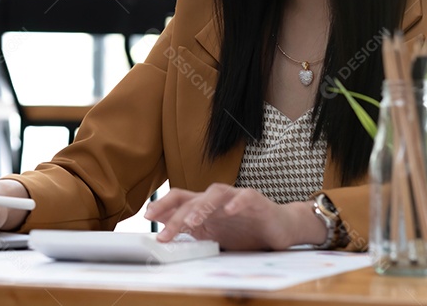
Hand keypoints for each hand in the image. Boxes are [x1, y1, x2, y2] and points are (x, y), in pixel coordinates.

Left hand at [144, 184, 326, 250]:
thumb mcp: (213, 233)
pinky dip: (236, 202)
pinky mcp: (256, 201)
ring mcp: (236, 197)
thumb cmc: (246, 230)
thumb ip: (190, 228)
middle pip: (192, 198)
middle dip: (175, 213)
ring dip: (202, 206)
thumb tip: (161, 226)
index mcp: (205, 206)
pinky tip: (230, 211)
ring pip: (215, 193)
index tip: (147, 218)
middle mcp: (217, 199)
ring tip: (193, 221)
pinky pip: (245, 197)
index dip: (162, 205)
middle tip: (164, 231)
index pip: (179, 199)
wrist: (279, 228)